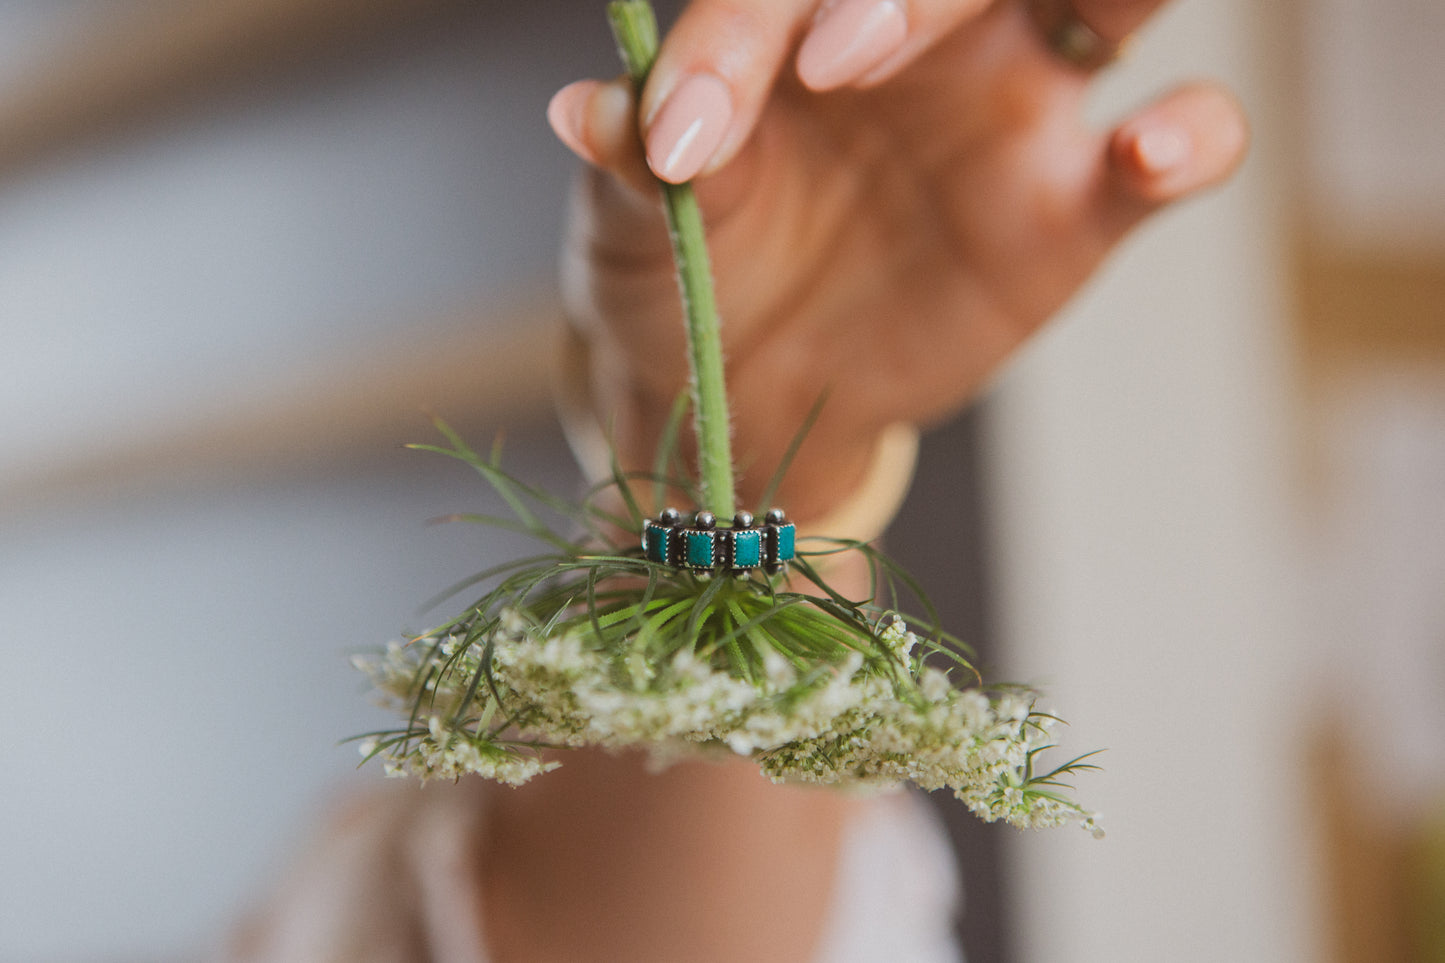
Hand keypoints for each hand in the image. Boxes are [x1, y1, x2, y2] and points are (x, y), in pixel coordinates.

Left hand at [548, 0, 1246, 522]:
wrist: (750, 393)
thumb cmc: (687, 278)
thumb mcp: (635, 232)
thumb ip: (632, 167)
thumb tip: (588, 113)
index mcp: (801, 18)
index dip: (739, 37)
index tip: (684, 137)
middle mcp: (923, 36)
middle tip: (832, 61)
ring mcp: (1017, 108)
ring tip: (1062, 30)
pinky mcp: (1078, 210)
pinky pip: (1182, 150)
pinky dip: (1191, 140)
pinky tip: (1154, 154)